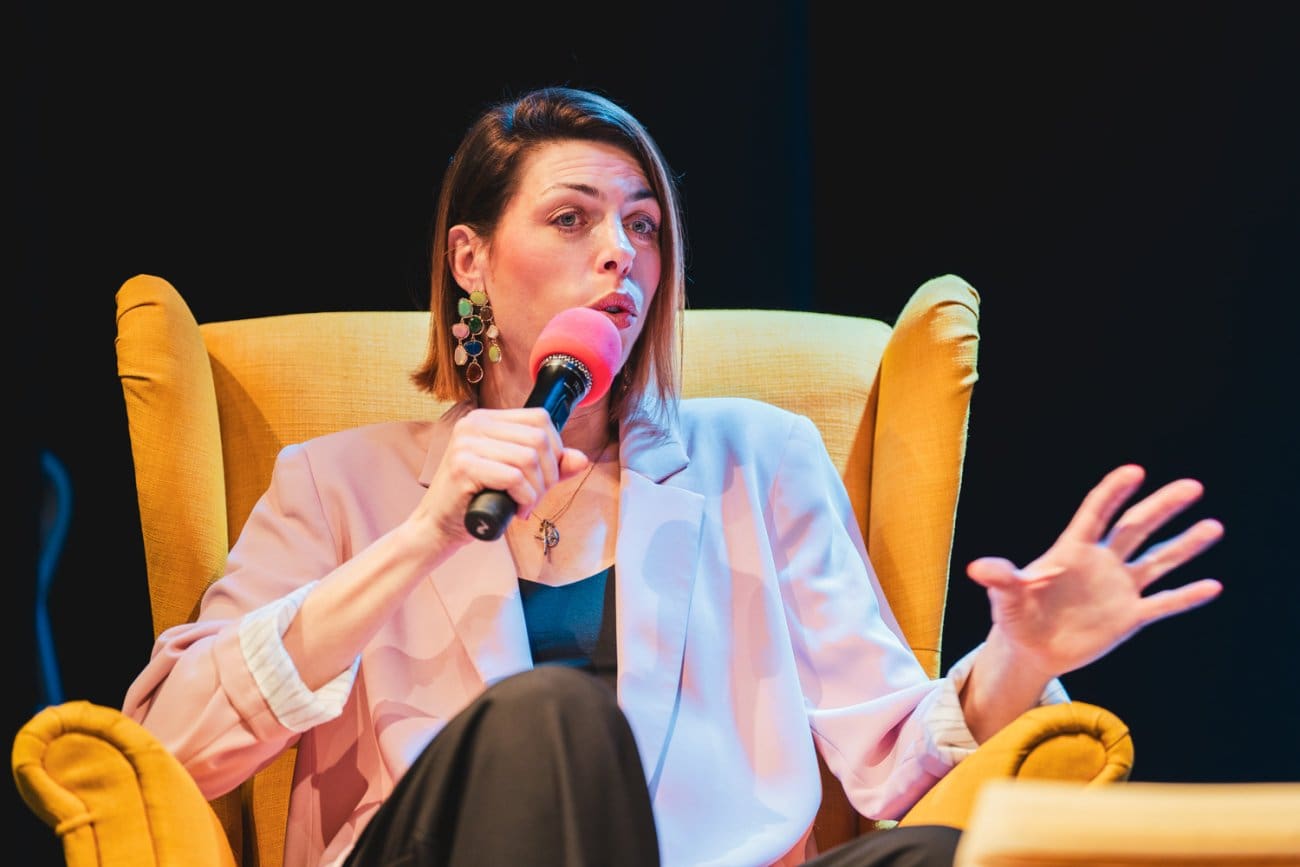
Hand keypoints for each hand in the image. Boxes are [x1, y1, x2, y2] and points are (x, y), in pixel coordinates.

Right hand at [414, 407, 589, 547]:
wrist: (438, 526)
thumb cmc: (478, 500)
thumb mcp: (518, 478)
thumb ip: (549, 467)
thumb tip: (581, 459)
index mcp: (486, 419)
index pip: (540, 418)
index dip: (555, 449)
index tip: (546, 476)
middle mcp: (474, 424)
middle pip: (538, 438)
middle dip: (549, 474)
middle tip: (536, 497)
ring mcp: (466, 443)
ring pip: (528, 458)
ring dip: (537, 490)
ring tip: (526, 505)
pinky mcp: (463, 465)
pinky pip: (514, 477)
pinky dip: (525, 498)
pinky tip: (517, 510)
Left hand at [966, 464, 1223, 681]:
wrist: (1031, 648)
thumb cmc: (1015, 614)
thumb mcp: (1005, 596)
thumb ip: (1000, 579)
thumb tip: (977, 568)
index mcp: (1072, 550)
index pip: (1096, 513)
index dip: (1113, 492)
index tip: (1134, 471)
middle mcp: (1101, 562)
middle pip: (1135, 527)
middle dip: (1162, 507)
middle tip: (1192, 487)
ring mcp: (1118, 588)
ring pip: (1157, 560)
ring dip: (1185, 546)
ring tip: (1214, 527)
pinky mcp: (1129, 616)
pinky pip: (1163, 603)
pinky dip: (1186, 596)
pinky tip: (1212, 585)